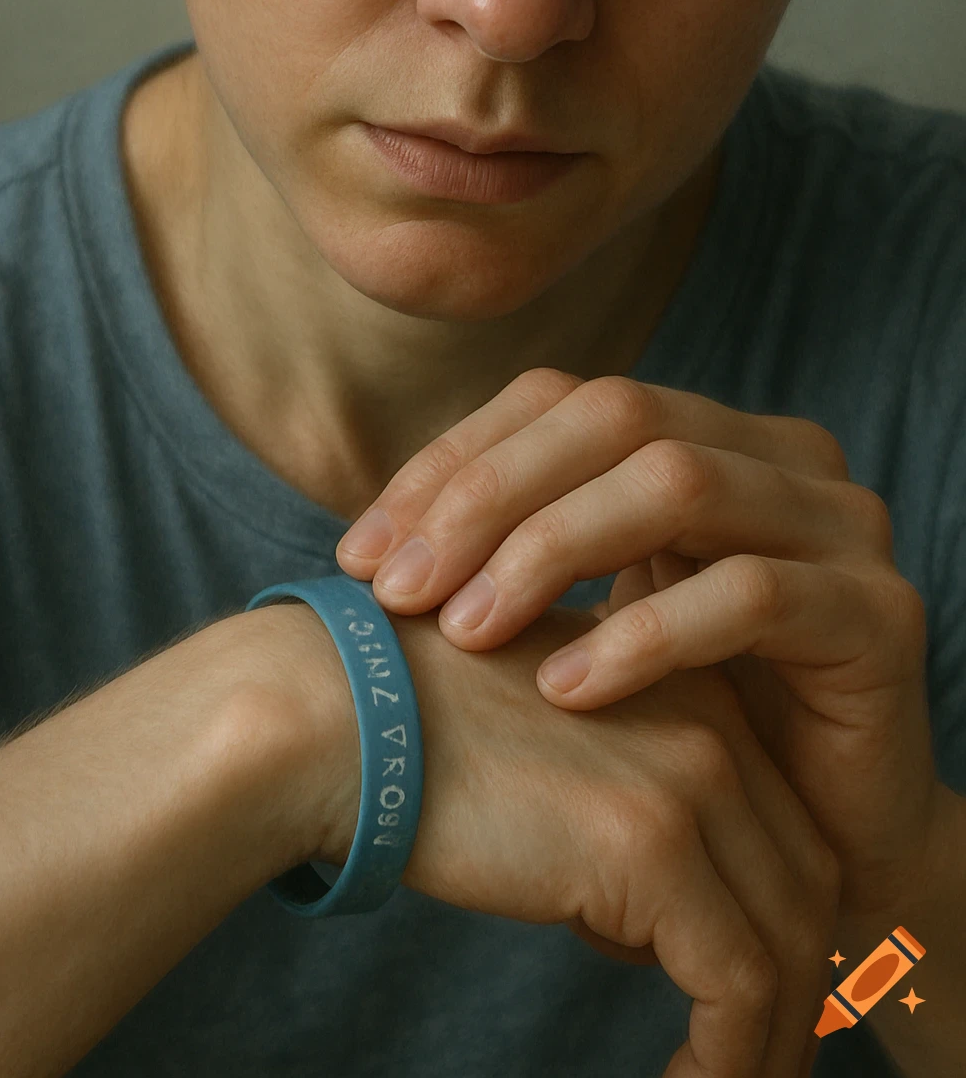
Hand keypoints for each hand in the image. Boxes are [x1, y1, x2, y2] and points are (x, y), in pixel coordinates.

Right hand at [320, 602, 838, 1077]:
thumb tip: (632, 924)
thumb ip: (611, 800)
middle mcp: (710, 722)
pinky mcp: (652, 846)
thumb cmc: (410, 731)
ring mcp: (689, 779)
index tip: (753, 998)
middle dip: (796, 985)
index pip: (780, 824)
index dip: (779, 920)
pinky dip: (729, 1058)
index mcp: (688, 684)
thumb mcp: (545, 743)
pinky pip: (737, 985)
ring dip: (770, 1040)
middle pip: (804, 880)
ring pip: (787, 941)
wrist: (340, 710)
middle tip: (757, 1058)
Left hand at [336, 368, 941, 919]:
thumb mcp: (589, 614)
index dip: (453, 462)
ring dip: (552, 550)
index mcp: (706, 433)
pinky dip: (644, 635)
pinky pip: (748, 594)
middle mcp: (778, 453)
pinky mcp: (876, 611)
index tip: (362, 553)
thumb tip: (369, 537)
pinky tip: (566, 690)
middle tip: (399, 591)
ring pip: (677, 483)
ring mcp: (838, 522)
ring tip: (467, 631)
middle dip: (489, 497)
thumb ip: (516, 552)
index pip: (562, 399)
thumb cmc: (683, 721)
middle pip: (615, 416)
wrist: (822, 839)